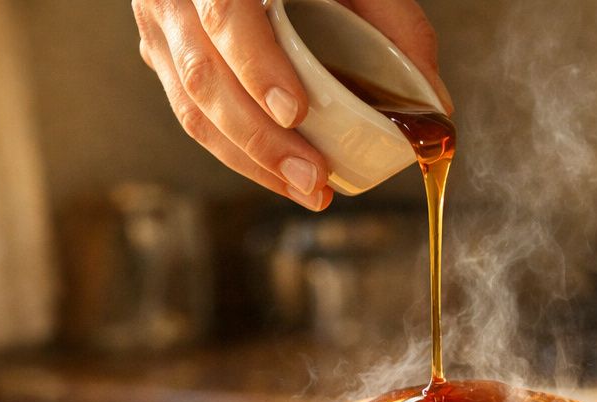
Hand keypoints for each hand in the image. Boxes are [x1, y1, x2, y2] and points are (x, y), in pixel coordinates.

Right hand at [132, 0, 449, 210]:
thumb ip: (393, 22)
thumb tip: (434, 107)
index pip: (224, 16)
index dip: (257, 66)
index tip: (296, 111)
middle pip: (203, 75)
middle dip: (261, 139)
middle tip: (313, 177)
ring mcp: (162, 30)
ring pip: (191, 109)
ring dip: (253, 161)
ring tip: (308, 190)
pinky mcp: (163, 60)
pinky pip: (193, 119)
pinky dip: (242, 156)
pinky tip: (283, 177)